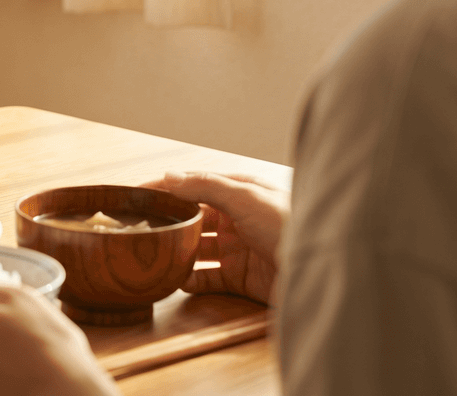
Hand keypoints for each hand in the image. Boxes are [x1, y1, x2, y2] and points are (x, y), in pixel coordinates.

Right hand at [141, 172, 289, 304]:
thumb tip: (169, 176)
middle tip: (140, 229)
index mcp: (239, 192)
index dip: (164, 189)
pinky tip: (176, 280)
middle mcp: (237, 219)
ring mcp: (238, 249)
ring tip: (155, 255)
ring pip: (197, 249)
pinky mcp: (241, 278)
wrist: (323, 272)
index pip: (193, 186)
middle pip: (193, 219)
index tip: (134, 195)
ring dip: (178, 252)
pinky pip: (208, 278)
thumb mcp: (246, 197)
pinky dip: (191, 280)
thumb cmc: (292, 225)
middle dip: (169, 222)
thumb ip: (206, 186)